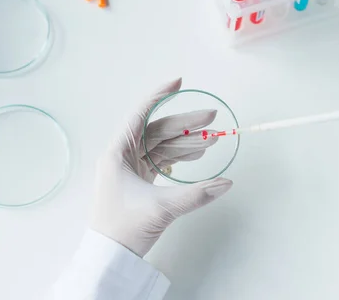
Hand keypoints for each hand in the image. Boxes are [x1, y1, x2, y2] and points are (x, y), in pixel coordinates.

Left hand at [91, 78, 232, 256]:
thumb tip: (227, 183)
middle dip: (186, 124)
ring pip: (163, 146)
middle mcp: (123, 155)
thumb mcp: (162, 208)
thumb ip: (197, 194)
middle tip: (212, 118)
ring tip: (213, 140)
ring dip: (187, 143)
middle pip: (158, 131)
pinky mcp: (139, 180)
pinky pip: (162, 160)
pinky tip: (198, 156)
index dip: (160, 96)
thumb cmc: (124, 228)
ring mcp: (131, 168)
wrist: (111, 256)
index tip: (179, 82)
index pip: (140, 115)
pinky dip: (180, 157)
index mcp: (117, 153)